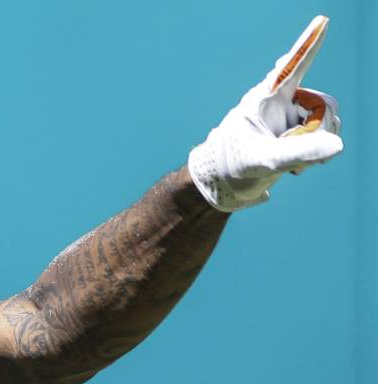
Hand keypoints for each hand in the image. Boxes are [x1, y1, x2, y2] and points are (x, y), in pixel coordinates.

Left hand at [188, 16, 342, 211]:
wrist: (221, 186)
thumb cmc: (232, 166)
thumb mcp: (264, 161)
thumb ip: (299, 152)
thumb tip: (337, 144)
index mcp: (265, 99)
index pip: (292, 66)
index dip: (309, 44)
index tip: (322, 21)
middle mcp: (279, 104)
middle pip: (322, 103)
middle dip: (320, 128)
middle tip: (298, 155)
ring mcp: (288, 119)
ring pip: (326, 121)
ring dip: (317, 144)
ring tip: (292, 165)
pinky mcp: (293, 135)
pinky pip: (322, 137)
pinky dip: (317, 153)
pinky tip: (296, 169)